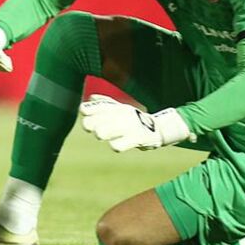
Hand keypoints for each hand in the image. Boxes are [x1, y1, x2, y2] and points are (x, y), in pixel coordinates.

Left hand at [78, 94, 192, 152]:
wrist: (158, 128)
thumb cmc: (133, 118)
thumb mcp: (120, 107)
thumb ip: (104, 102)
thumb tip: (90, 98)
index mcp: (113, 107)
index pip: (87, 108)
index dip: (86, 112)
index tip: (89, 116)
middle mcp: (118, 114)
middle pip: (89, 122)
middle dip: (89, 126)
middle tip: (97, 129)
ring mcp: (126, 126)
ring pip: (100, 133)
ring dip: (102, 135)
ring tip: (108, 136)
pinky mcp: (135, 139)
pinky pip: (116, 146)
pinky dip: (116, 146)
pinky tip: (120, 143)